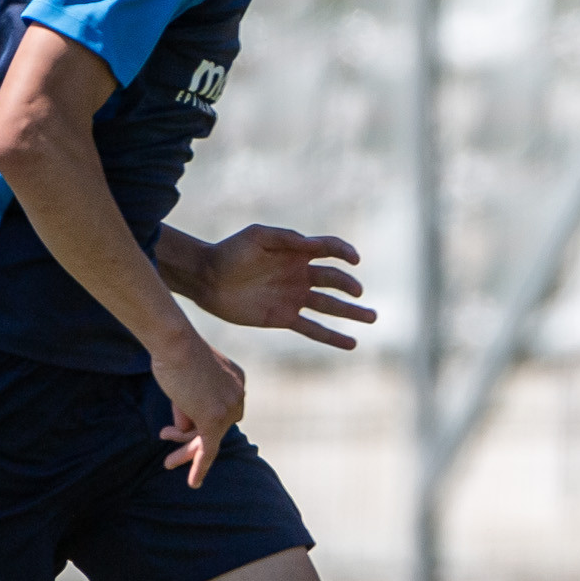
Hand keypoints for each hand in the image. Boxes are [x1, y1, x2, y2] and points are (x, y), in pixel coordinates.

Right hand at [149, 327, 248, 490]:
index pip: (221, 410)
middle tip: (173, 460)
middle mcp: (239, 394)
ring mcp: (228, 407)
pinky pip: (208, 449)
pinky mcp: (214, 419)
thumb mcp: (186, 380)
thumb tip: (185, 431)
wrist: (174, 341)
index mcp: (237, 380)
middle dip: (193, 443)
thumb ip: (189, 404)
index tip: (177, 426)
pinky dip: (200, 466)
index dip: (197, 421)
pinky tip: (193, 483)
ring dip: (184, 450)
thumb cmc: (174, 352)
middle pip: (219, 428)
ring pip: (207, 438)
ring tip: (168, 461)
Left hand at [185, 225, 374, 349]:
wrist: (207, 278)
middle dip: (350, 286)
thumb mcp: (257, 236)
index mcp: (297, 252)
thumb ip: (285, 237)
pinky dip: (332, 337)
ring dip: (352, 312)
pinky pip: (313, 329)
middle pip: (335, 280)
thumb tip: (312, 245)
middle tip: (358, 293)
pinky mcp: (284, 318)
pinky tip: (351, 343)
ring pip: (331, 306)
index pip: (330, 250)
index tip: (354, 260)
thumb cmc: (231, 251)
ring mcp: (294, 298)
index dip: (344, 252)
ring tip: (373, 317)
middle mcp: (301, 275)